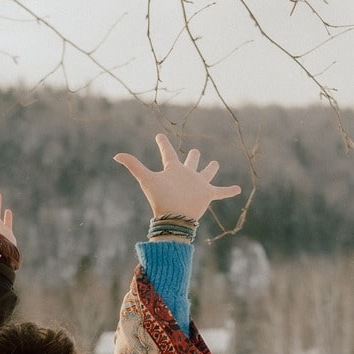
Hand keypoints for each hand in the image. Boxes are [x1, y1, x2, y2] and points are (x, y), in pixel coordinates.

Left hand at [113, 134, 241, 221]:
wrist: (174, 218)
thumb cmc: (161, 198)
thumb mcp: (146, 179)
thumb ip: (133, 165)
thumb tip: (115, 155)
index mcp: (172, 170)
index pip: (167, 153)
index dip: (163, 144)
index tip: (159, 136)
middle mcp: (185, 176)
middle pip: (190, 163)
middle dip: (193, 157)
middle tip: (196, 151)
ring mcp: (197, 185)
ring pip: (206, 173)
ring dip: (211, 169)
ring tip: (215, 163)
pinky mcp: (207, 194)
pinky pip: (220, 191)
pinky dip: (229, 191)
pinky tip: (239, 189)